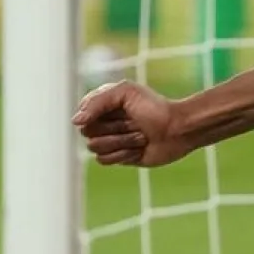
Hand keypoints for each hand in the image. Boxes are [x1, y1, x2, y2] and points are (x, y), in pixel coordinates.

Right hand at [73, 81, 191, 167]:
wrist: (178, 130)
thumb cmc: (155, 108)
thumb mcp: (126, 92)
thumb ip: (97, 101)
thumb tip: (75, 121)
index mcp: (105, 104)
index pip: (83, 113)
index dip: (98, 113)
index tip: (121, 108)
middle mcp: (105, 122)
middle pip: (87, 131)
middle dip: (113, 128)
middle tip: (134, 123)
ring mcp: (111, 140)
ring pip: (94, 147)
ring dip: (121, 141)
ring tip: (141, 136)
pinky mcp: (118, 157)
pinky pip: (103, 160)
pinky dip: (122, 154)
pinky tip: (139, 149)